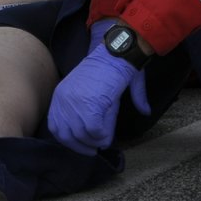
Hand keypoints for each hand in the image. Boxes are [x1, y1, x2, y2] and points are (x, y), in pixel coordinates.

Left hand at [45, 21, 150, 154]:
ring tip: (103, 141)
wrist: (118, 50)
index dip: (68, 140)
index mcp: (61, 94)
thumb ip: (115, 104)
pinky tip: (108, 135)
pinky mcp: (90, 106)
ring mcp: (75, 103)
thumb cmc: (115, 64)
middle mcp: (64, 99)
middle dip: (80, 147)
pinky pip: (94, 131)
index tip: (81, 145)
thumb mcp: (107, 89)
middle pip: (65, 135)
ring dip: (94, 142)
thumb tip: (144, 111)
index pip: (55, 126)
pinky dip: (102, 137)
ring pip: (81, 135)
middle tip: (93, 151)